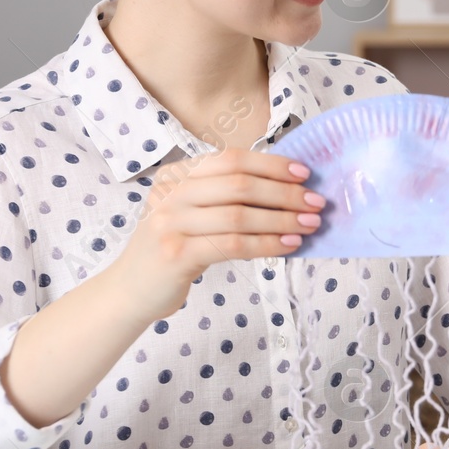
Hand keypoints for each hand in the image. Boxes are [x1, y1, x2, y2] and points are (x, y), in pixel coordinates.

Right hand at [111, 147, 324, 320]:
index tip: (304, 173)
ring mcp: (169, 222)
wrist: (132, 289)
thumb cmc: (175, 247)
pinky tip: (289, 246)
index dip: (272, 165)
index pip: (232, 159)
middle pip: (239, 184)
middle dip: (285, 193)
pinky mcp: (176, 253)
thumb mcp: (193, 211)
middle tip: (316, 202)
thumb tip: (287, 187)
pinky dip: (267, 244)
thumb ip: (225, 195)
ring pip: (240, 215)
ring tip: (309, 225)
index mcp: (176, 174)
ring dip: (282, 219)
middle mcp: (170, 192)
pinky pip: (233, 245)